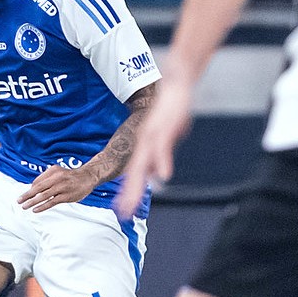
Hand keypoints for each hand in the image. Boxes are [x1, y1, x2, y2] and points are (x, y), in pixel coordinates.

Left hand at [17, 163, 100, 213]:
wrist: (87, 177)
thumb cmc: (70, 176)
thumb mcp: (58, 172)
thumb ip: (46, 178)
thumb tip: (32, 187)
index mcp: (53, 171)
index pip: (37, 182)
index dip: (31, 189)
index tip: (26, 196)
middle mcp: (56, 178)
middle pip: (38, 188)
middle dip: (27, 195)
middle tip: (18, 201)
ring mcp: (61, 187)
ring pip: (43, 196)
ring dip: (32, 202)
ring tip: (24, 206)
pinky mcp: (66, 196)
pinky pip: (51, 202)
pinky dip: (42, 206)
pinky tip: (35, 210)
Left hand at [116, 73, 192, 217]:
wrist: (175, 83)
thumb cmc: (171, 110)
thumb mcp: (165, 136)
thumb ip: (159, 155)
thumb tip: (156, 174)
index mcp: (144, 145)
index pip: (133, 172)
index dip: (127, 191)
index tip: (122, 209)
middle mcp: (145, 142)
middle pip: (135, 172)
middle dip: (129, 194)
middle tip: (123, 213)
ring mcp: (154, 136)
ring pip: (144, 163)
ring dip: (139, 183)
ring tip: (133, 201)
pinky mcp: (166, 128)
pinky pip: (162, 148)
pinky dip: (162, 162)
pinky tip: (163, 176)